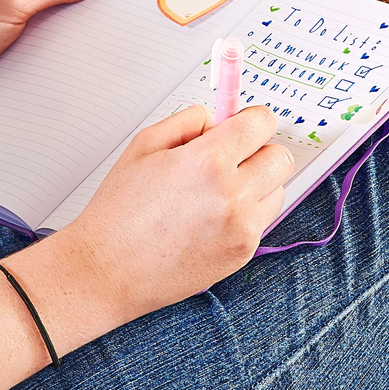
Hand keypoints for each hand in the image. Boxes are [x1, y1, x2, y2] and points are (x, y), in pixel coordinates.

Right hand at [48, 103, 297, 319]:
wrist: (107, 270)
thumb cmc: (118, 212)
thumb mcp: (144, 146)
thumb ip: (188, 122)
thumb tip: (218, 120)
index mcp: (208, 161)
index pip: (261, 124)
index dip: (252, 119)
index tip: (243, 124)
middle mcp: (233, 195)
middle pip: (281, 158)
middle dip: (259, 151)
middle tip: (232, 158)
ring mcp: (242, 228)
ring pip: (277, 190)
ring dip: (257, 184)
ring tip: (218, 192)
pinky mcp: (242, 253)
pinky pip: (262, 221)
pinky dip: (245, 214)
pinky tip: (211, 218)